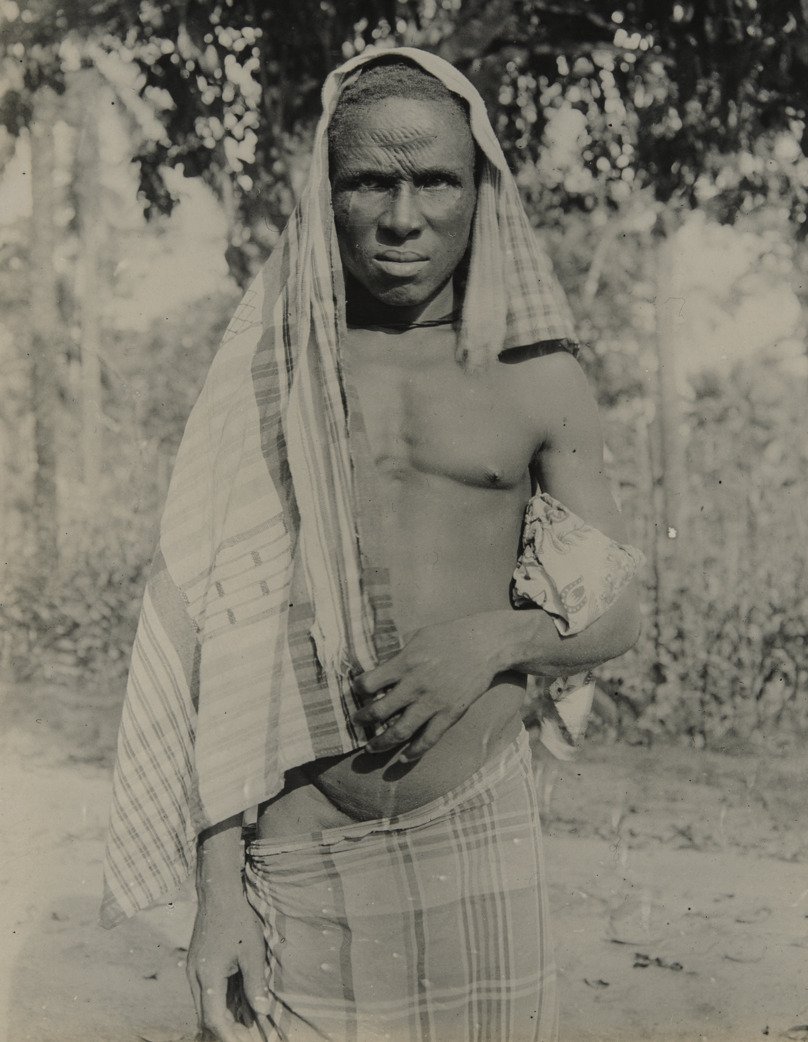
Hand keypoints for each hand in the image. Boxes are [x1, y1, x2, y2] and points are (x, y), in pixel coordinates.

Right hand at [186, 886, 270, 1041]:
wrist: (218, 895)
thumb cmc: (238, 921)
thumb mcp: (252, 952)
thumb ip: (255, 984)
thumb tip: (262, 1011)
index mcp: (208, 976)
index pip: (213, 1017)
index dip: (227, 1035)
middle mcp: (195, 976)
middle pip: (205, 1014)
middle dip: (223, 1029)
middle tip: (243, 1035)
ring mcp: (193, 969)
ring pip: (203, 1003)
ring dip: (220, 1015)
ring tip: (242, 1022)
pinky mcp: (196, 963)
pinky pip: (204, 990)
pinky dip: (217, 1000)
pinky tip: (234, 1001)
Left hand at [352, 615, 501, 760]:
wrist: (485, 644)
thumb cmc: (450, 636)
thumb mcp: (418, 638)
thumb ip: (399, 656)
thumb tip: (381, 669)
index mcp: (404, 663)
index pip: (368, 683)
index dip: (357, 689)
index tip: (356, 692)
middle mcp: (415, 685)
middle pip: (379, 712)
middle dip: (362, 720)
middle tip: (356, 723)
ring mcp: (432, 703)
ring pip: (399, 732)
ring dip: (380, 743)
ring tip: (370, 748)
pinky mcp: (450, 714)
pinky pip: (428, 740)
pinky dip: (413, 753)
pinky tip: (403, 758)